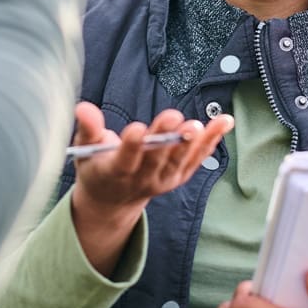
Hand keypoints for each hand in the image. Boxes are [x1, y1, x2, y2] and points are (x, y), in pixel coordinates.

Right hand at [70, 101, 232, 276]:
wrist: (113, 200)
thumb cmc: (97, 167)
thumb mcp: (85, 149)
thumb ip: (88, 129)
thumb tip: (82, 108)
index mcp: (114, 173)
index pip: (124, 160)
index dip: (131, 146)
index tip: (136, 129)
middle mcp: (141, 180)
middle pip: (155, 158)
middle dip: (165, 138)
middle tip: (174, 117)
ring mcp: (163, 180)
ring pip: (179, 160)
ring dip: (191, 142)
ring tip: (200, 124)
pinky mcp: (179, 177)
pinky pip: (197, 159)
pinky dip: (211, 141)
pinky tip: (224, 122)